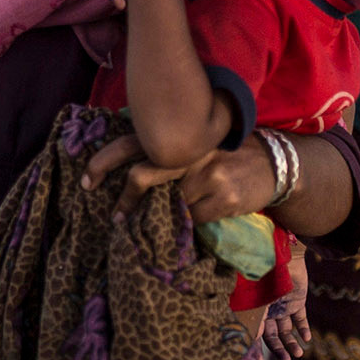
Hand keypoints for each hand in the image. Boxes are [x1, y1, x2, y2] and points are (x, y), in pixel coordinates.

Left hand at [80, 130, 273, 222]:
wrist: (274, 164)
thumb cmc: (227, 153)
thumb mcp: (197, 142)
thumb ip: (167, 152)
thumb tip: (126, 169)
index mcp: (179, 136)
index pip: (132, 143)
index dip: (104, 161)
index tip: (86, 182)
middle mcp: (191, 151)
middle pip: (144, 175)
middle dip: (125, 201)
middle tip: (115, 219)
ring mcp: (209, 175)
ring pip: (171, 205)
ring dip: (170, 216)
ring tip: (181, 213)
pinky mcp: (224, 198)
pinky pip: (195, 220)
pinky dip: (194, 224)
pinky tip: (207, 213)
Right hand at [262, 248, 312, 359]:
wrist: (280, 253)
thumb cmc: (261, 276)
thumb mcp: (254, 301)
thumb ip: (252, 321)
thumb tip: (249, 342)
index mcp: (252, 310)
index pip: (253, 334)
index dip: (255, 349)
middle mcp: (266, 310)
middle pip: (272, 335)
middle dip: (279, 349)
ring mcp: (282, 305)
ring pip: (287, 329)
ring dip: (292, 342)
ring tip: (298, 354)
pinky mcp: (297, 300)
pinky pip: (300, 318)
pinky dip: (303, 329)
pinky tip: (306, 339)